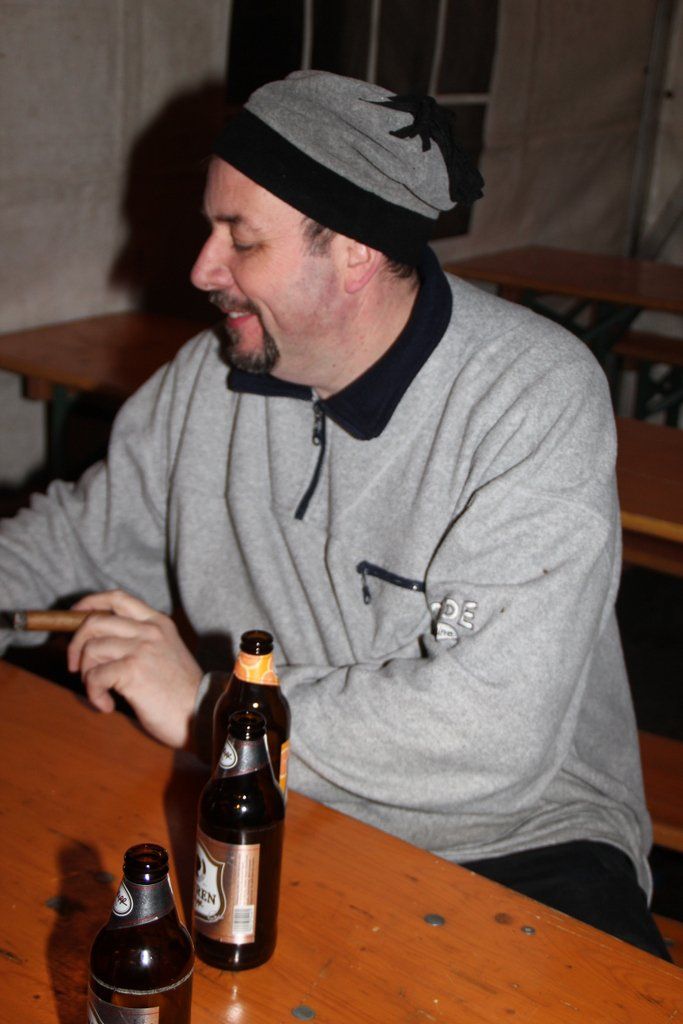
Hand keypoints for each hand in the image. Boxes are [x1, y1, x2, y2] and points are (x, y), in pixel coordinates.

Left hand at [67, 590, 202, 747]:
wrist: (202, 713)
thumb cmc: (181, 692)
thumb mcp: (166, 652)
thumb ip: (140, 640)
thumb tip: (97, 642)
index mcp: (158, 622)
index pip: (118, 598)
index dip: (90, 603)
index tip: (74, 613)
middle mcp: (149, 630)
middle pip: (95, 621)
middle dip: (75, 644)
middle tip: (75, 667)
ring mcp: (141, 649)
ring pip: (91, 648)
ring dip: (86, 674)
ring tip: (100, 691)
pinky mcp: (133, 671)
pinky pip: (94, 676)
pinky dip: (94, 694)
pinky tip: (107, 705)